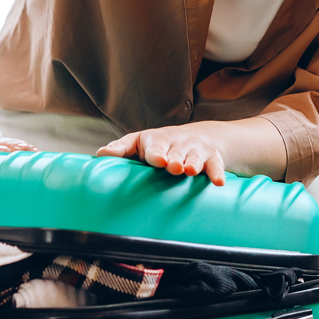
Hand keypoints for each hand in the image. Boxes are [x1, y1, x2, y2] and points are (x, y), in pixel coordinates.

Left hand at [97, 126, 226, 185]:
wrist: (193, 136)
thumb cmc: (157, 145)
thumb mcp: (137, 143)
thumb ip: (120, 149)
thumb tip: (100, 154)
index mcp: (156, 140)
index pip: (155, 146)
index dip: (156, 153)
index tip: (158, 160)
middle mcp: (177, 143)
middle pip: (176, 152)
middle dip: (175, 159)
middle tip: (174, 167)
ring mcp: (195, 150)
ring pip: (195, 157)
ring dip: (194, 163)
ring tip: (191, 170)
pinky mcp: (211, 157)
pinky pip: (215, 165)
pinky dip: (217, 173)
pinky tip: (218, 182)